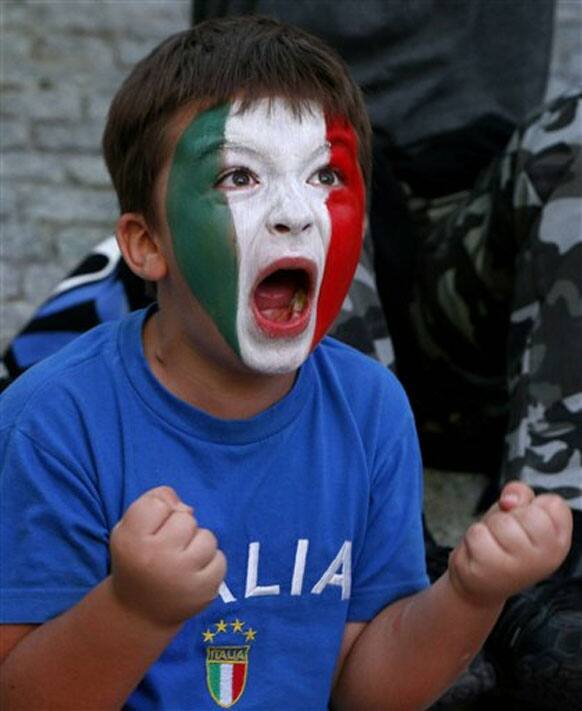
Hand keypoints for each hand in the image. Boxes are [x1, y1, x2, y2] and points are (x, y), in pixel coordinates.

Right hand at [109, 486, 225, 625]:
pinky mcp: (204, 591)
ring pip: (207, 537)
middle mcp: (156, 558)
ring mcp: (183, 576)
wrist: (139, 614)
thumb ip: (153, 502)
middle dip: (179, 528)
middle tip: (166, 549)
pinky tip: (193, 574)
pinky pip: (220, 558)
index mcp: (131, 540)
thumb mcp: (129, 528)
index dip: (157, 513)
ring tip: (181, 561)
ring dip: (197, 544)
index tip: (149, 532)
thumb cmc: (137, 560)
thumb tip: (188, 508)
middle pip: (185, 517)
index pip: (157, 502)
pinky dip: (210, 563)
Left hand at [448, 482, 571, 607]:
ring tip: (493, 543)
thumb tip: (509, 501)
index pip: (554, 504)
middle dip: (509, 516)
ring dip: (490, 527)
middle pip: (527, 513)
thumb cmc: (503, 541)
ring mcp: (519, 566)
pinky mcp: (490, 570)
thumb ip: (521, 494)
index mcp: (558, 542)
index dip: (532, 505)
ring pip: (501, 522)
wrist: (481, 579)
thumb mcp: (518, 513)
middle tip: (506, 534)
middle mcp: (546, 557)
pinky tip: (480, 552)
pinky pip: (478, 533)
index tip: (525, 521)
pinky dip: (473, 537)